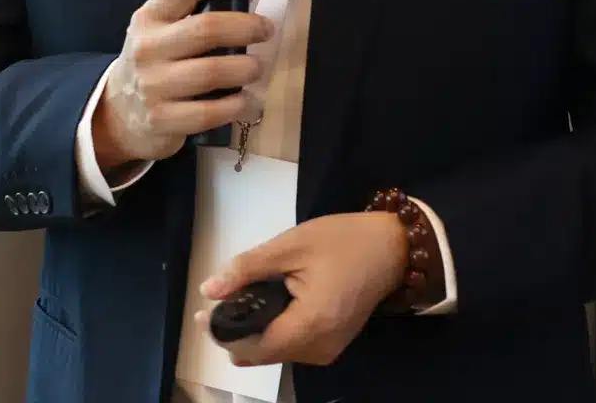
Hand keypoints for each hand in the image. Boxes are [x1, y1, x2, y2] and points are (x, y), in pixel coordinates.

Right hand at [90, 0, 271, 168]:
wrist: (118, 113)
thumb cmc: (154, 63)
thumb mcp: (162, 30)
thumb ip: (198, 10)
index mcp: (149, 17)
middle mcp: (147, 48)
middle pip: (206, 28)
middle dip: (247, 27)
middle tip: (265, 30)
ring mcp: (152, 86)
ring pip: (212, 71)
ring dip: (246, 68)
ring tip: (255, 67)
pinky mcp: (161, 119)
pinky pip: (209, 112)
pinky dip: (236, 105)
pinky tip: (245, 100)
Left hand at [196, 212, 407, 367]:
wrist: (392, 248)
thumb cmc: (343, 241)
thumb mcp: (290, 245)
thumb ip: (247, 269)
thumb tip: (209, 290)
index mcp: (310, 326)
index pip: (252, 346)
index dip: (224, 332)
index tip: (203, 312)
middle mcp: (318, 349)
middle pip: (261, 354)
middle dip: (236, 332)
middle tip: (220, 299)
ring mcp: (327, 350)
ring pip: (275, 353)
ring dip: (254, 332)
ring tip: (241, 298)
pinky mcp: (331, 344)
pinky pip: (292, 346)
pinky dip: (273, 331)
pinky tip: (265, 306)